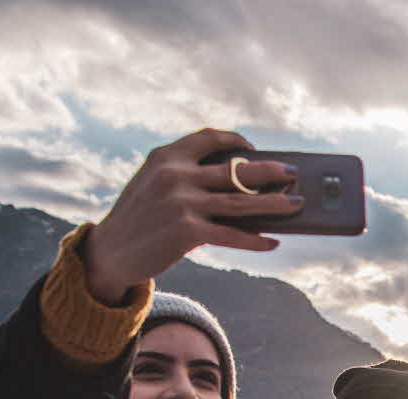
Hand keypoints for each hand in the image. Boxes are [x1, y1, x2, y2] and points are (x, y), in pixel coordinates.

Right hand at [79, 128, 302, 303]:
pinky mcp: (186, 232)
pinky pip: (231, 235)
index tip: (253, 147)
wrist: (110, 251)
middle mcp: (175, 175)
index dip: (235, 140)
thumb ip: (187, 176)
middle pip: (235, 170)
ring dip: (274, 204)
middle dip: (269, 171)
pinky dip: (255, 239)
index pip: (208, 138)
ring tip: (297, 203)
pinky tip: (272, 241)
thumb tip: (242, 184)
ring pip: (240, 202)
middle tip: (293, 173)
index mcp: (166, 156)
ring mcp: (181, 203)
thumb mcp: (154, 184)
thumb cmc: (140, 217)